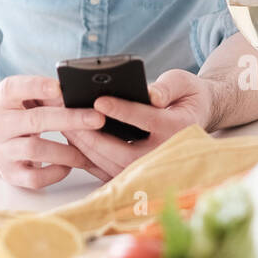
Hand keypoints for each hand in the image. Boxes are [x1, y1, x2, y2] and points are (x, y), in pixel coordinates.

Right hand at [0, 74, 109, 189]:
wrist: (0, 142)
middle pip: (33, 120)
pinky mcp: (9, 174)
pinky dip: (56, 172)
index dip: (36, 86)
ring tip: (87, 151)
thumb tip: (81, 96)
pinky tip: (68, 166)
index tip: (60, 88)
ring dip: (67, 151)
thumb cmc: (22, 115)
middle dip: (69, 119)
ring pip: (35, 150)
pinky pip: (35, 178)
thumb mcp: (27, 100)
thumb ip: (48, 95)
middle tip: (97, 119)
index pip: (11, 88)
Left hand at [58, 69, 220, 179]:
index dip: (122, 111)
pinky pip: (106, 170)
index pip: (147, 120)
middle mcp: (163, 153)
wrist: (195, 119)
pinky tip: (70, 140)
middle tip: (67, 116)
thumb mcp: (183, 83)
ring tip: (63, 125)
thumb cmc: (186, 97)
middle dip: (91, 134)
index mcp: (177, 128)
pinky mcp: (136, 173)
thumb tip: (151, 94)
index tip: (98, 101)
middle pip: (121, 150)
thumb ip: (168, 87)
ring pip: (110, 163)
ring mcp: (148, 168)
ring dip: (84, 146)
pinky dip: (87, 157)